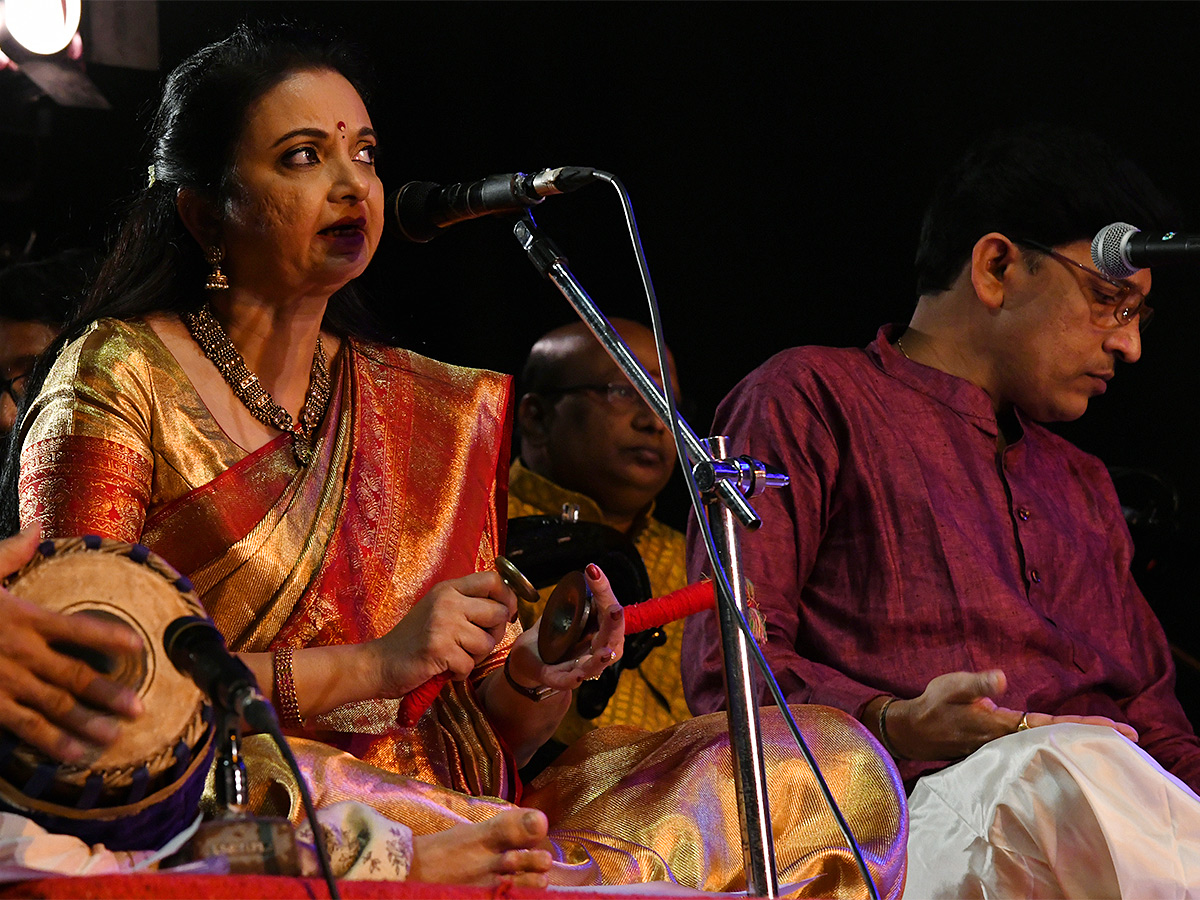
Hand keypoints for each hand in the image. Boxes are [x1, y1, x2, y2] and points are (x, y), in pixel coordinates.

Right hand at [0, 525, 144, 763]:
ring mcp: (2, 682)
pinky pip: (23, 727)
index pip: (77, 627)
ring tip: (115, 736)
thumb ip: (9, 554)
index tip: (139, 645)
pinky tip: (74, 755)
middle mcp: (19, 652)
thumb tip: (36, 528)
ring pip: (53, 706)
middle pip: (73, 675)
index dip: (110, 636)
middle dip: (109, 692)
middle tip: (140, 709)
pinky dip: (50, 743)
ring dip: (86, 723)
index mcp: (22, 618)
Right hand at [372, 570, 516, 698]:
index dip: (507, 598)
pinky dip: (459, 673)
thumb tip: (507, 608)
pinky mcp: (439, 649)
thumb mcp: (439, 609)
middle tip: (473, 644)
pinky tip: (444, 667)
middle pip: (499, 613)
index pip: (493, 580)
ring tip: (454, 656)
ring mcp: (443, 624)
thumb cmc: (414, 639)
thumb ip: (467, 604)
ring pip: (487, 643)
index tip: (505, 614)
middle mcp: (447, 601)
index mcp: (449, 589)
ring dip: (475, 657)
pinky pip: (470, 665)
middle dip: (493, 634)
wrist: (380, 662)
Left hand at [505, 563, 625, 694]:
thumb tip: (585, 574)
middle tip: (615, 609)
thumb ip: (575, 600)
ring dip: (601, 658)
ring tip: (606, 651)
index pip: (609, 609)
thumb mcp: (566, 613)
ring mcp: (580, 667)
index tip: (593, 571)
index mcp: (601, 632)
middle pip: (611, 638)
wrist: (531, 660)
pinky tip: (579, 674)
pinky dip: (574, 678)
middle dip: (614, 625)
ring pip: (596, 665)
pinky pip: (569, 681)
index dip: (603, 591)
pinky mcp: (558, 678)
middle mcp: (597, 651)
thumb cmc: (556, 636)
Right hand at [875, 669, 1138, 760]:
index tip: (1115, 729)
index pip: (1052, 727)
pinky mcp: (1002, 745)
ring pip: (1051, 743)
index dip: (1084, 727)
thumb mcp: (951, 686)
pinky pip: (1038, 744)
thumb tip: (1003, 677)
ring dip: (1079, 739)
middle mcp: (1010, 739)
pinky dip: (1060, 741)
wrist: (913, 732)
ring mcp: (1007, 745)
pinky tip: (1071, 740)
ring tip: (1109, 737)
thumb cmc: (933, 706)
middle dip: (1094, 736)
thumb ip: (976, 682)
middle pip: (1059, 739)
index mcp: (1002, 725)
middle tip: (1132, 736)